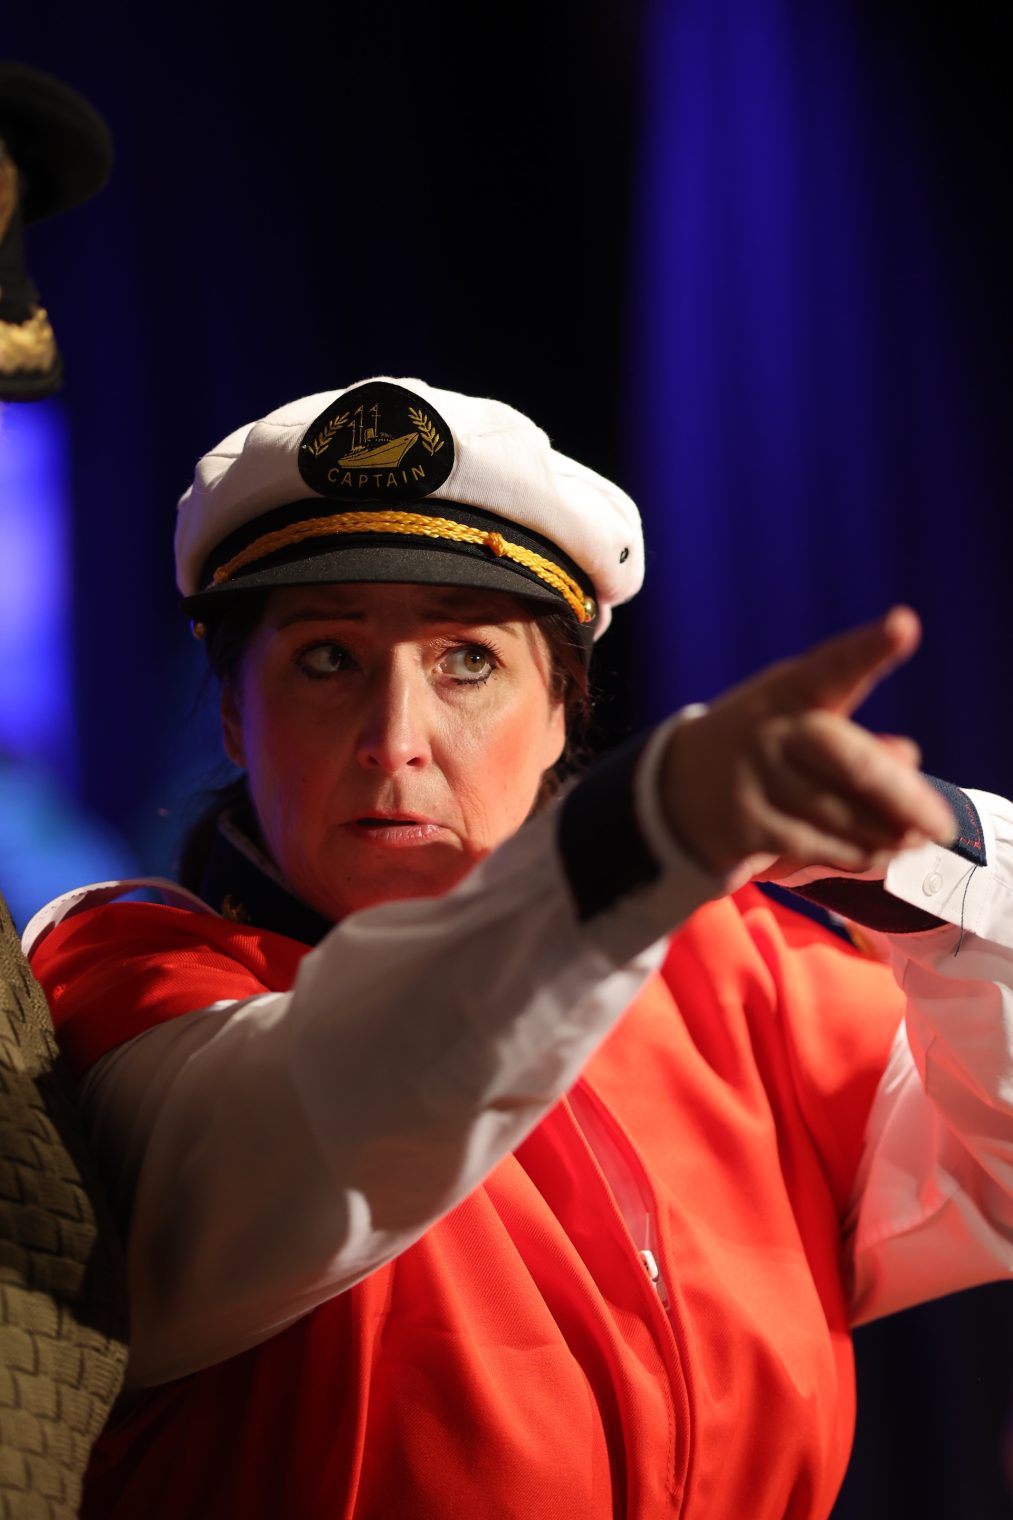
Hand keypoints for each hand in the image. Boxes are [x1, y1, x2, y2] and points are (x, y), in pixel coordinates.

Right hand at [659, 607, 956, 888]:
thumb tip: (909, 757)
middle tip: (940, 824)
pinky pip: (812, 845)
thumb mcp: (803, 724)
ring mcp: (754, 779)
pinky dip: (851, 854)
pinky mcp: (745, 824)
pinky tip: (873, 855)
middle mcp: (770, 730)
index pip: (834, 665)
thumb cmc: (764, 746)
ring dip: (883, 834)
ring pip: (836, 813)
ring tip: (912, 840)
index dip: (869, 648)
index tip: (903, 625)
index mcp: (790, 690)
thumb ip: (858, 738)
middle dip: (901, 795)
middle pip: (847, 760)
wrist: (675, 786)